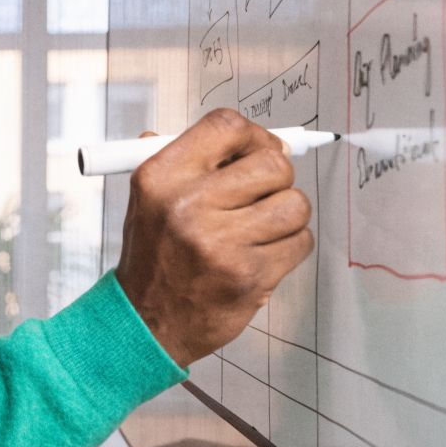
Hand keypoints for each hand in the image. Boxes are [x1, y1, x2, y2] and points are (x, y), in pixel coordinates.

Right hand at [115, 108, 312, 366]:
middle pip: (272, 164)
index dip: (254, 135)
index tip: (258, 151)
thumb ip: (186, 162)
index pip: (226, 126)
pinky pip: (299, 242)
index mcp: (160, 177)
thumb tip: (240, 136)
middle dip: (277, 177)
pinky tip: (261, 254)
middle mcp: (187, 205)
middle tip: (263, 193)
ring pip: (294, 204)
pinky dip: (288, 247)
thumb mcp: (149, 198)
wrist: (146, 320)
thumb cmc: (154, 255)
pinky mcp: (248, 275)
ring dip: (286, 214)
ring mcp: (219, 242)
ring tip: (260, 228)